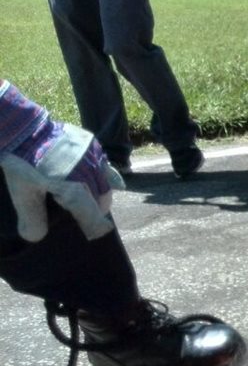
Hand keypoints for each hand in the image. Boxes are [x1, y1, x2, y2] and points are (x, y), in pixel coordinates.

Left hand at [1, 82, 119, 240]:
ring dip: (102, 192)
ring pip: (107, 181)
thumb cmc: (22, 163)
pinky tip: (99, 176)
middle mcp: (92, 174)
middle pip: (103, 198)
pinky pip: (104, 163)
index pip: (93, 216)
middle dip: (97, 209)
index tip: (94, 235)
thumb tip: (36, 238)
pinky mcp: (93, 144)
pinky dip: (104, 173)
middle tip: (88, 215)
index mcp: (76, 189)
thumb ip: (31, 217)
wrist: (24, 128)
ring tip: (93, 198)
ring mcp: (95, 157)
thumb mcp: (22, 193)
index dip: (95, 227)